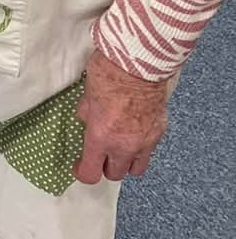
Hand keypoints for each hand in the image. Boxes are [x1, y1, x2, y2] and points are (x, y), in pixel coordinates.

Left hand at [74, 49, 169, 183]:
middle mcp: (124, 145)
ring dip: (126, 162)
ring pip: (137, 168)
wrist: (139, 64)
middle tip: (100, 154)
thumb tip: (88, 118)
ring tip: (120, 148)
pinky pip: (149, 149)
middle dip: (105, 167)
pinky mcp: (159, 131)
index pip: (91, 173)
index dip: (82, 172)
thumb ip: (87, 114)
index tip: (79, 165)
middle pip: (115, 174)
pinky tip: (135, 131)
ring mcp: (145, 141)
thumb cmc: (109, 74)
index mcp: (101, 137)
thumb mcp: (87, 96)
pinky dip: (141, 146)